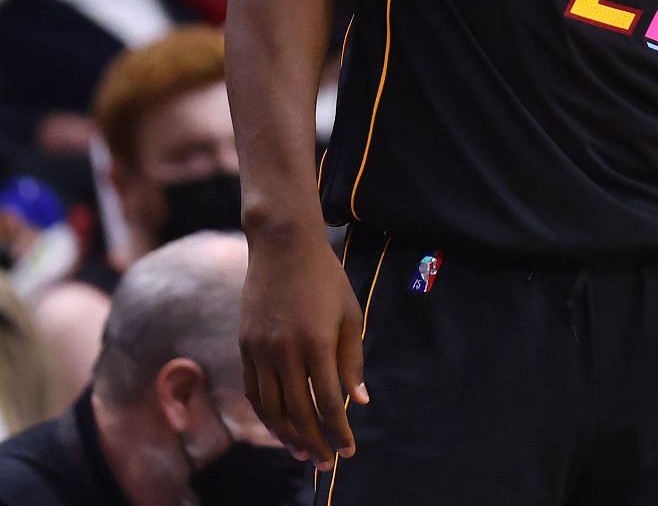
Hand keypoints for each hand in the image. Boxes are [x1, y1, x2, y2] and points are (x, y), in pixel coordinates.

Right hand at [240, 226, 368, 468]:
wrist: (283, 247)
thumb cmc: (326, 279)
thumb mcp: (349, 315)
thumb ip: (352, 360)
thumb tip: (359, 401)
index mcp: (316, 342)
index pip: (328, 400)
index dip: (338, 430)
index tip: (348, 450)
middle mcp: (284, 351)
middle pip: (297, 411)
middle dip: (314, 441)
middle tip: (325, 463)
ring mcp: (260, 350)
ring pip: (270, 408)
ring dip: (287, 436)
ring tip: (303, 453)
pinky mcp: (245, 347)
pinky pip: (254, 391)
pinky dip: (266, 415)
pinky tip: (279, 427)